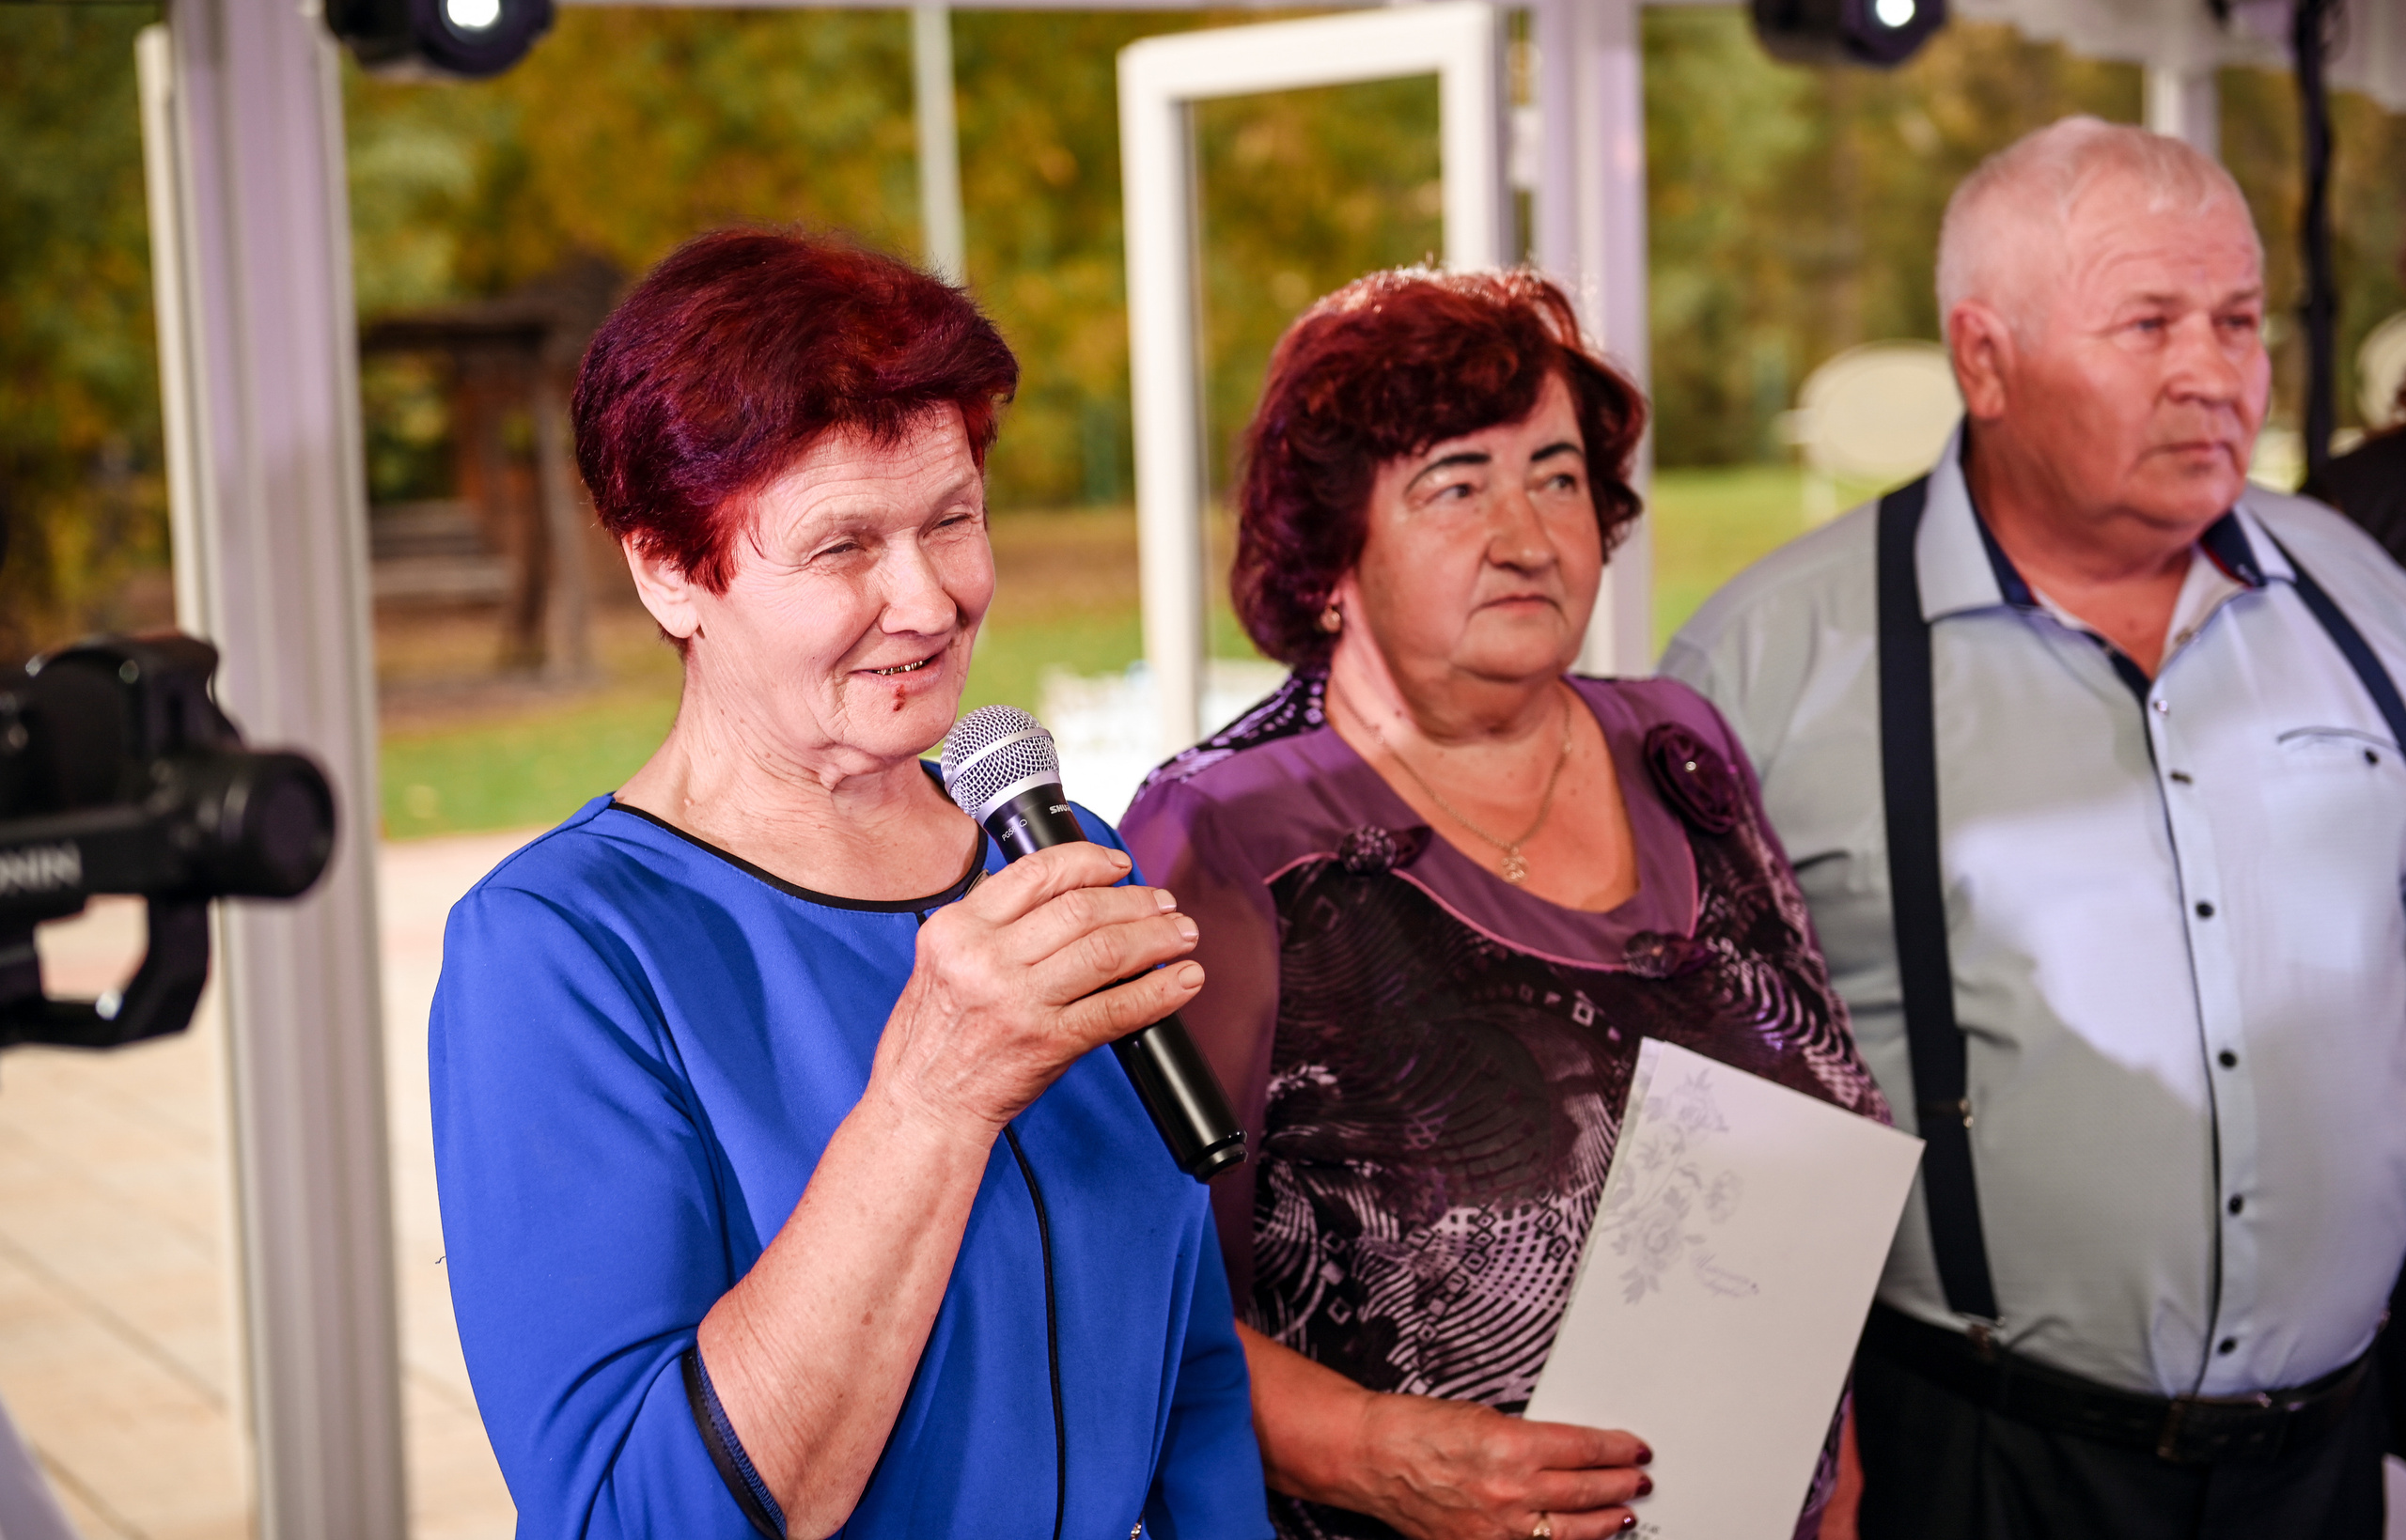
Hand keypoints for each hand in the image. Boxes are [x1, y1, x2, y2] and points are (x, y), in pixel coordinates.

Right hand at [869, 841, 1202, 1134]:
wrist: (924, 1106)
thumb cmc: (931, 1038)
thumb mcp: (940, 960)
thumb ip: (990, 924)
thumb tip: (1063, 894)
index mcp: (957, 929)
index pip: (1037, 873)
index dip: (1090, 861)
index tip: (1118, 865)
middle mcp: (986, 959)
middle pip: (1082, 908)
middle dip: (1135, 900)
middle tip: (1162, 902)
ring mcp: (1019, 1001)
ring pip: (1107, 950)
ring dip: (1156, 937)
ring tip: (1181, 934)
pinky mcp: (1048, 1042)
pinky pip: (1117, 1009)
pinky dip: (1159, 991)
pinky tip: (1182, 981)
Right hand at [1351, 1392, 1650, 1539]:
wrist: (1370, 1456)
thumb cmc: (1416, 1427)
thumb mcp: (1484, 1416)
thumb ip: (1529, 1438)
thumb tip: (1570, 1451)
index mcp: (1512, 1446)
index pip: (1584, 1450)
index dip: (1616, 1450)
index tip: (1633, 1449)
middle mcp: (1509, 1491)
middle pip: (1585, 1492)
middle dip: (1618, 1485)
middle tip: (1638, 1480)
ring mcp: (1496, 1528)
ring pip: (1569, 1531)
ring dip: (1602, 1521)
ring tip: (1622, 1513)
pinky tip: (1579, 1538)